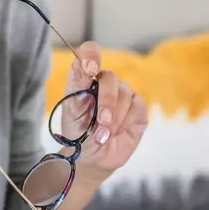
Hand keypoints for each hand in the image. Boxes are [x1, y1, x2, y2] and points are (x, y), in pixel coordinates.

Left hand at [62, 42, 147, 184]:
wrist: (92, 157)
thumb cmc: (78, 132)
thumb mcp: (71, 111)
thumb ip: (76, 87)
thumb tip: (80, 65)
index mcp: (85, 78)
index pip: (90, 52)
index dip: (91, 55)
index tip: (89, 69)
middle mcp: (105, 82)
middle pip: (110, 77)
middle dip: (106, 102)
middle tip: (101, 123)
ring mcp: (123, 94)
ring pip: (124, 93)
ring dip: (114, 118)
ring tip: (103, 135)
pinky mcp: (138, 108)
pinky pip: (136, 107)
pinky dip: (125, 122)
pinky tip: (115, 132)